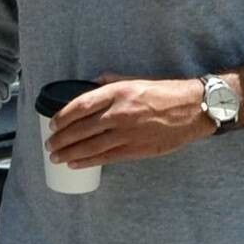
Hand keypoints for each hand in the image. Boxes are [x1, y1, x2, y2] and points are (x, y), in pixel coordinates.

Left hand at [47, 74, 214, 166]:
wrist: (194, 108)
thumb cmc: (165, 92)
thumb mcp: (135, 80)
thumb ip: (110, 83)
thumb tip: (90, 85)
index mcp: (117, 92)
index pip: (80, 106)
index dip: (62, 117)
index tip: (53, 124)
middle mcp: (118, 113)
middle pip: (80, 128)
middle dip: (61, 138)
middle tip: (49, 144)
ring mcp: (126, 133)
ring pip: (89, 146)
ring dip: (68, 152)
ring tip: (56, 156)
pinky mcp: (135, 149)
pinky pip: (105, 157)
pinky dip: (87, 161)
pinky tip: (75, 163)